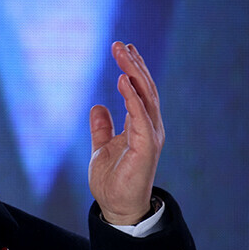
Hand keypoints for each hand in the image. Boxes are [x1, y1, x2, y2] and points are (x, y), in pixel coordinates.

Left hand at [89, 42, 164, 224]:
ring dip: (133, 73)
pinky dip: (132, 97)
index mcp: (141, 125)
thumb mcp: (102, 147)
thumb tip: (97, 107)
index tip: (124, 48)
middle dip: (133, 64)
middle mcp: (150, 127)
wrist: (116, 206)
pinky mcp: (146, 146)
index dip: (133, 68)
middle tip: (120, 43)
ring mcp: (151, 135)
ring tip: (122, 53)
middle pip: (144, 88)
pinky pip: (140, 116)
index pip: (140, 90)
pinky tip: (123, 80)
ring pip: (145, 96)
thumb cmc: (112, 180)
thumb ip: (102, 127)